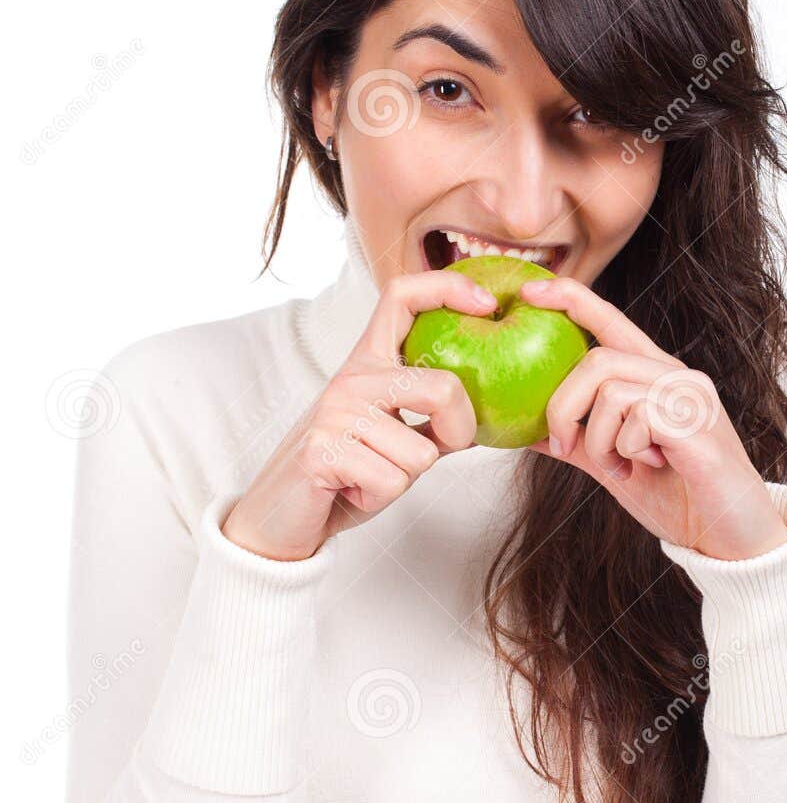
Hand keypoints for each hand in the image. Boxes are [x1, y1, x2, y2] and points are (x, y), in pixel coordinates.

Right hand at [222, 268, 494, 560]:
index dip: (448, 288)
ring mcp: (334, 412)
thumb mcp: (396, 438)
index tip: (486, 305)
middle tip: (435, 449)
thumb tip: (488, 414)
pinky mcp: (321, 450)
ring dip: (406, 478)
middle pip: (442, 388)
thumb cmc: (345, 474)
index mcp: (369, 362)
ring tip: (370, 474)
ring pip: (421, 453)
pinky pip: (392, 481)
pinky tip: (352, 489)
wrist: (282, 514)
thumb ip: (434, 420)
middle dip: (458, 431)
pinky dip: (381, 496)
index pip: (403, 296)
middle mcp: (352, 378)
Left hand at [519, 277, 786, 560]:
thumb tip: (527, 430)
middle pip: (597, 359)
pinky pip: (637, 420)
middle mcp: (676, 377)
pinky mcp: (698, 426)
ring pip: (612, 391)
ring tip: (619, 468)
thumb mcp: (615, 466)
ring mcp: (691, 398)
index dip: (570, 299)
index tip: (530, 291)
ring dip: (599, 440)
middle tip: (563, 447)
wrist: (730, 538)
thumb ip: (578, 443)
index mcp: (655, 378)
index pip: (610, 322)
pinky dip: (625, 451)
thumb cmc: (680, 499)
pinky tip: (647, 467)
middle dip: (563, 407)